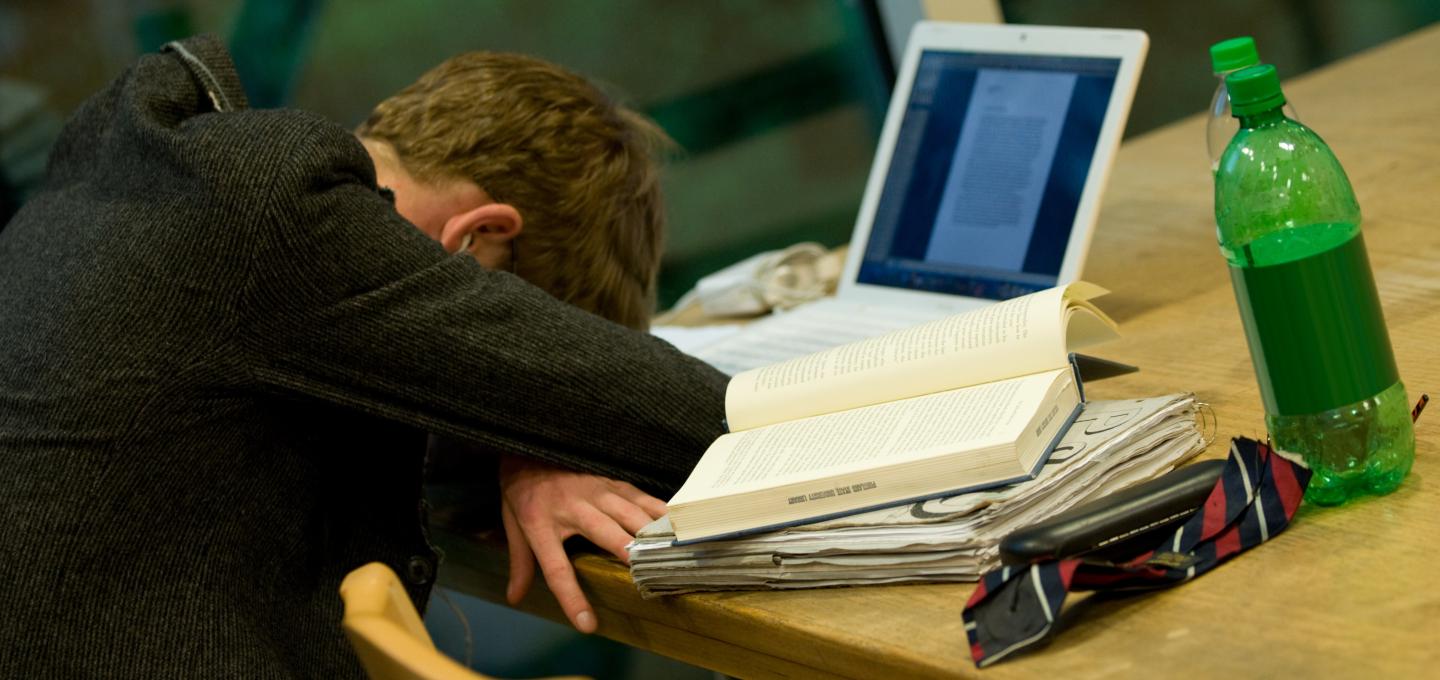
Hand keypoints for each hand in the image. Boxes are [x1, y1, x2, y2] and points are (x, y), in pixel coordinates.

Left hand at [497, 455, 667, 632]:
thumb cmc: (522, 493)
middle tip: (649, 576)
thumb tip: (514, 598)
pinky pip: (642, 498)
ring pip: (631, 514)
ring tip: (673, 554)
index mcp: (541, 524)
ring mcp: (596, 491)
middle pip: (606, 535)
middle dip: (629, 555)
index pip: (557, 569)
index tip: (587, 624)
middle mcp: (572, 507)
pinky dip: (660, 513)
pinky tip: (678, 526)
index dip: (572, 597)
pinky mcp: (613, 481)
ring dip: (652, 535)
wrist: (529, 447)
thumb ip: (520, 564)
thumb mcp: (513, 527)